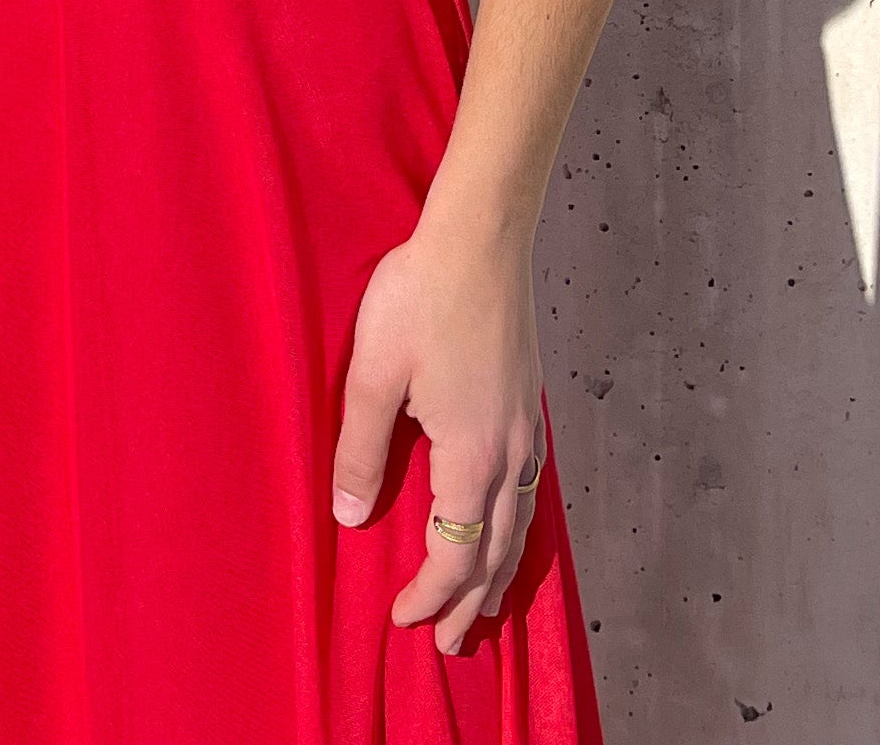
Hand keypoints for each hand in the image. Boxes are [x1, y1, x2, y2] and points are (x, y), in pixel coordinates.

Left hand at [328, 206, 549, 656]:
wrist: (480, 236)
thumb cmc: (421, 299)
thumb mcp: (373, 375)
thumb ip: (360, 450)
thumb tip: (350, 517)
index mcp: (472, 458)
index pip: (454, 554)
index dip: (428, 595)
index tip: (401, 619)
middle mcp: (510, 453)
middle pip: (495, 552)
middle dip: (471, 602)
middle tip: (451, 643)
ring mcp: (526, 426)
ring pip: (519, 523)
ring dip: (499, 570)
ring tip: (486, 604)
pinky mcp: (528, 400)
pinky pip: (529, 489)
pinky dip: (515, 525)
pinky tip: (505, 519)